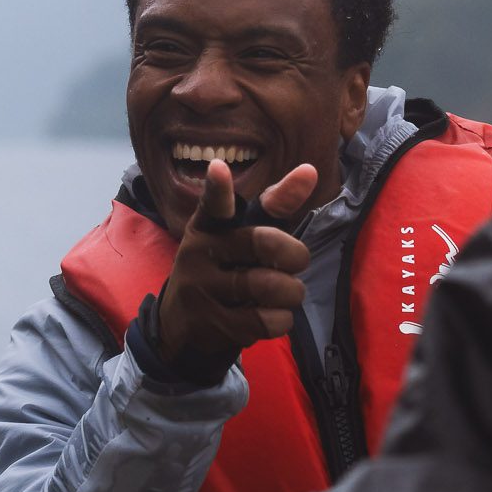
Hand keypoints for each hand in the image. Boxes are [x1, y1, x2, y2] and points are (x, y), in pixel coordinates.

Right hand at [153, 159, 317, 367]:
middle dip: (295, 254)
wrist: (182, 324)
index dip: (219, 187)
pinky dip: (282, 320)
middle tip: (298, 263)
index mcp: (208, 224)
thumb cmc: (226, 267)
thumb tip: (309, 170)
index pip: (214, 203)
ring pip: (269, 286)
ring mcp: (200, 287)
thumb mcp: (242, 235)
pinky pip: (265, 320)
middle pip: (263, 242)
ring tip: (287, 293)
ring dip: (292, 292)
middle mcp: (199, 250)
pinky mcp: (209, 322)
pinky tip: (275, 316)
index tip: (219, 167)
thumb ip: (275, 205)